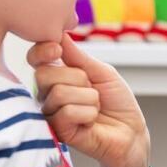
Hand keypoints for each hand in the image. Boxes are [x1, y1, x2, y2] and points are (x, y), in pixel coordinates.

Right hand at [29, 33, 149, 166]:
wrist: (130, 131)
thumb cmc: (117, 101)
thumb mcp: (102, 72)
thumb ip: (79, 57)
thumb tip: (59, 34)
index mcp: (57, 75)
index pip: (35, 58)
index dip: (42, 50)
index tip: (58, 49)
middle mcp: (48, 93)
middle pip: (43, 74)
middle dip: (76, 77)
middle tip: (91, 88)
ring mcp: (51, 113)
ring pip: (58, 93)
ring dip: (88, 98)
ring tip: (95, 106)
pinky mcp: (57, 132)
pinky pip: (66, 113)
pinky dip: (88, 113)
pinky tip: (91, 121)